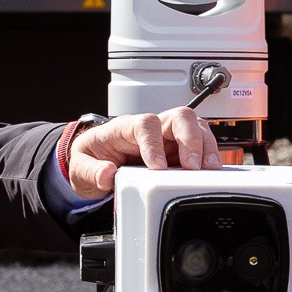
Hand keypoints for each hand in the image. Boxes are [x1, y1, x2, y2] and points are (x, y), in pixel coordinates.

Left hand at [64, 106, 224, 197]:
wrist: (97, 161)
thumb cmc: (93, 157)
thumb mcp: (81, 166)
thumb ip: (91, 171)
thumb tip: (106, 174)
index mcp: (125, 127)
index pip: (145, 124)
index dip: (153, 143)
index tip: (157, 166)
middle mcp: (152, 127)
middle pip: (179, 117)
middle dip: (189, 139)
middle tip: (191, 166)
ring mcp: (169, 137)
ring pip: (196, 127)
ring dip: (205, 147)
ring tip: (207, 170)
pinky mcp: (180, 149)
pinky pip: (202, 144)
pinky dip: (209, 156)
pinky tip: (210, 172)